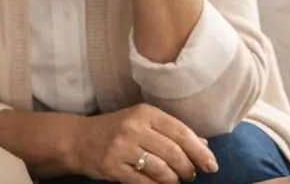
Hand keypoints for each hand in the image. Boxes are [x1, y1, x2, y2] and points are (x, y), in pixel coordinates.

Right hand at [65, 103, 217, 183]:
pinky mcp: (113, 167)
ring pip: (161, 169)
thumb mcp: (143, 121)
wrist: (78, 140)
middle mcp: (134, 128)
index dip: (199, 150)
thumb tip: (203, 144)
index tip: (211, 163)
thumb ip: (172, 131)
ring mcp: (122, 148)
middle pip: (173, 152)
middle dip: (188, 168)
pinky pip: (144, 182)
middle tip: (192, 175)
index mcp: (145, 113)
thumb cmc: (117, 130)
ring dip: (174, 179)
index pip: (181, 132)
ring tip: (177, 181)